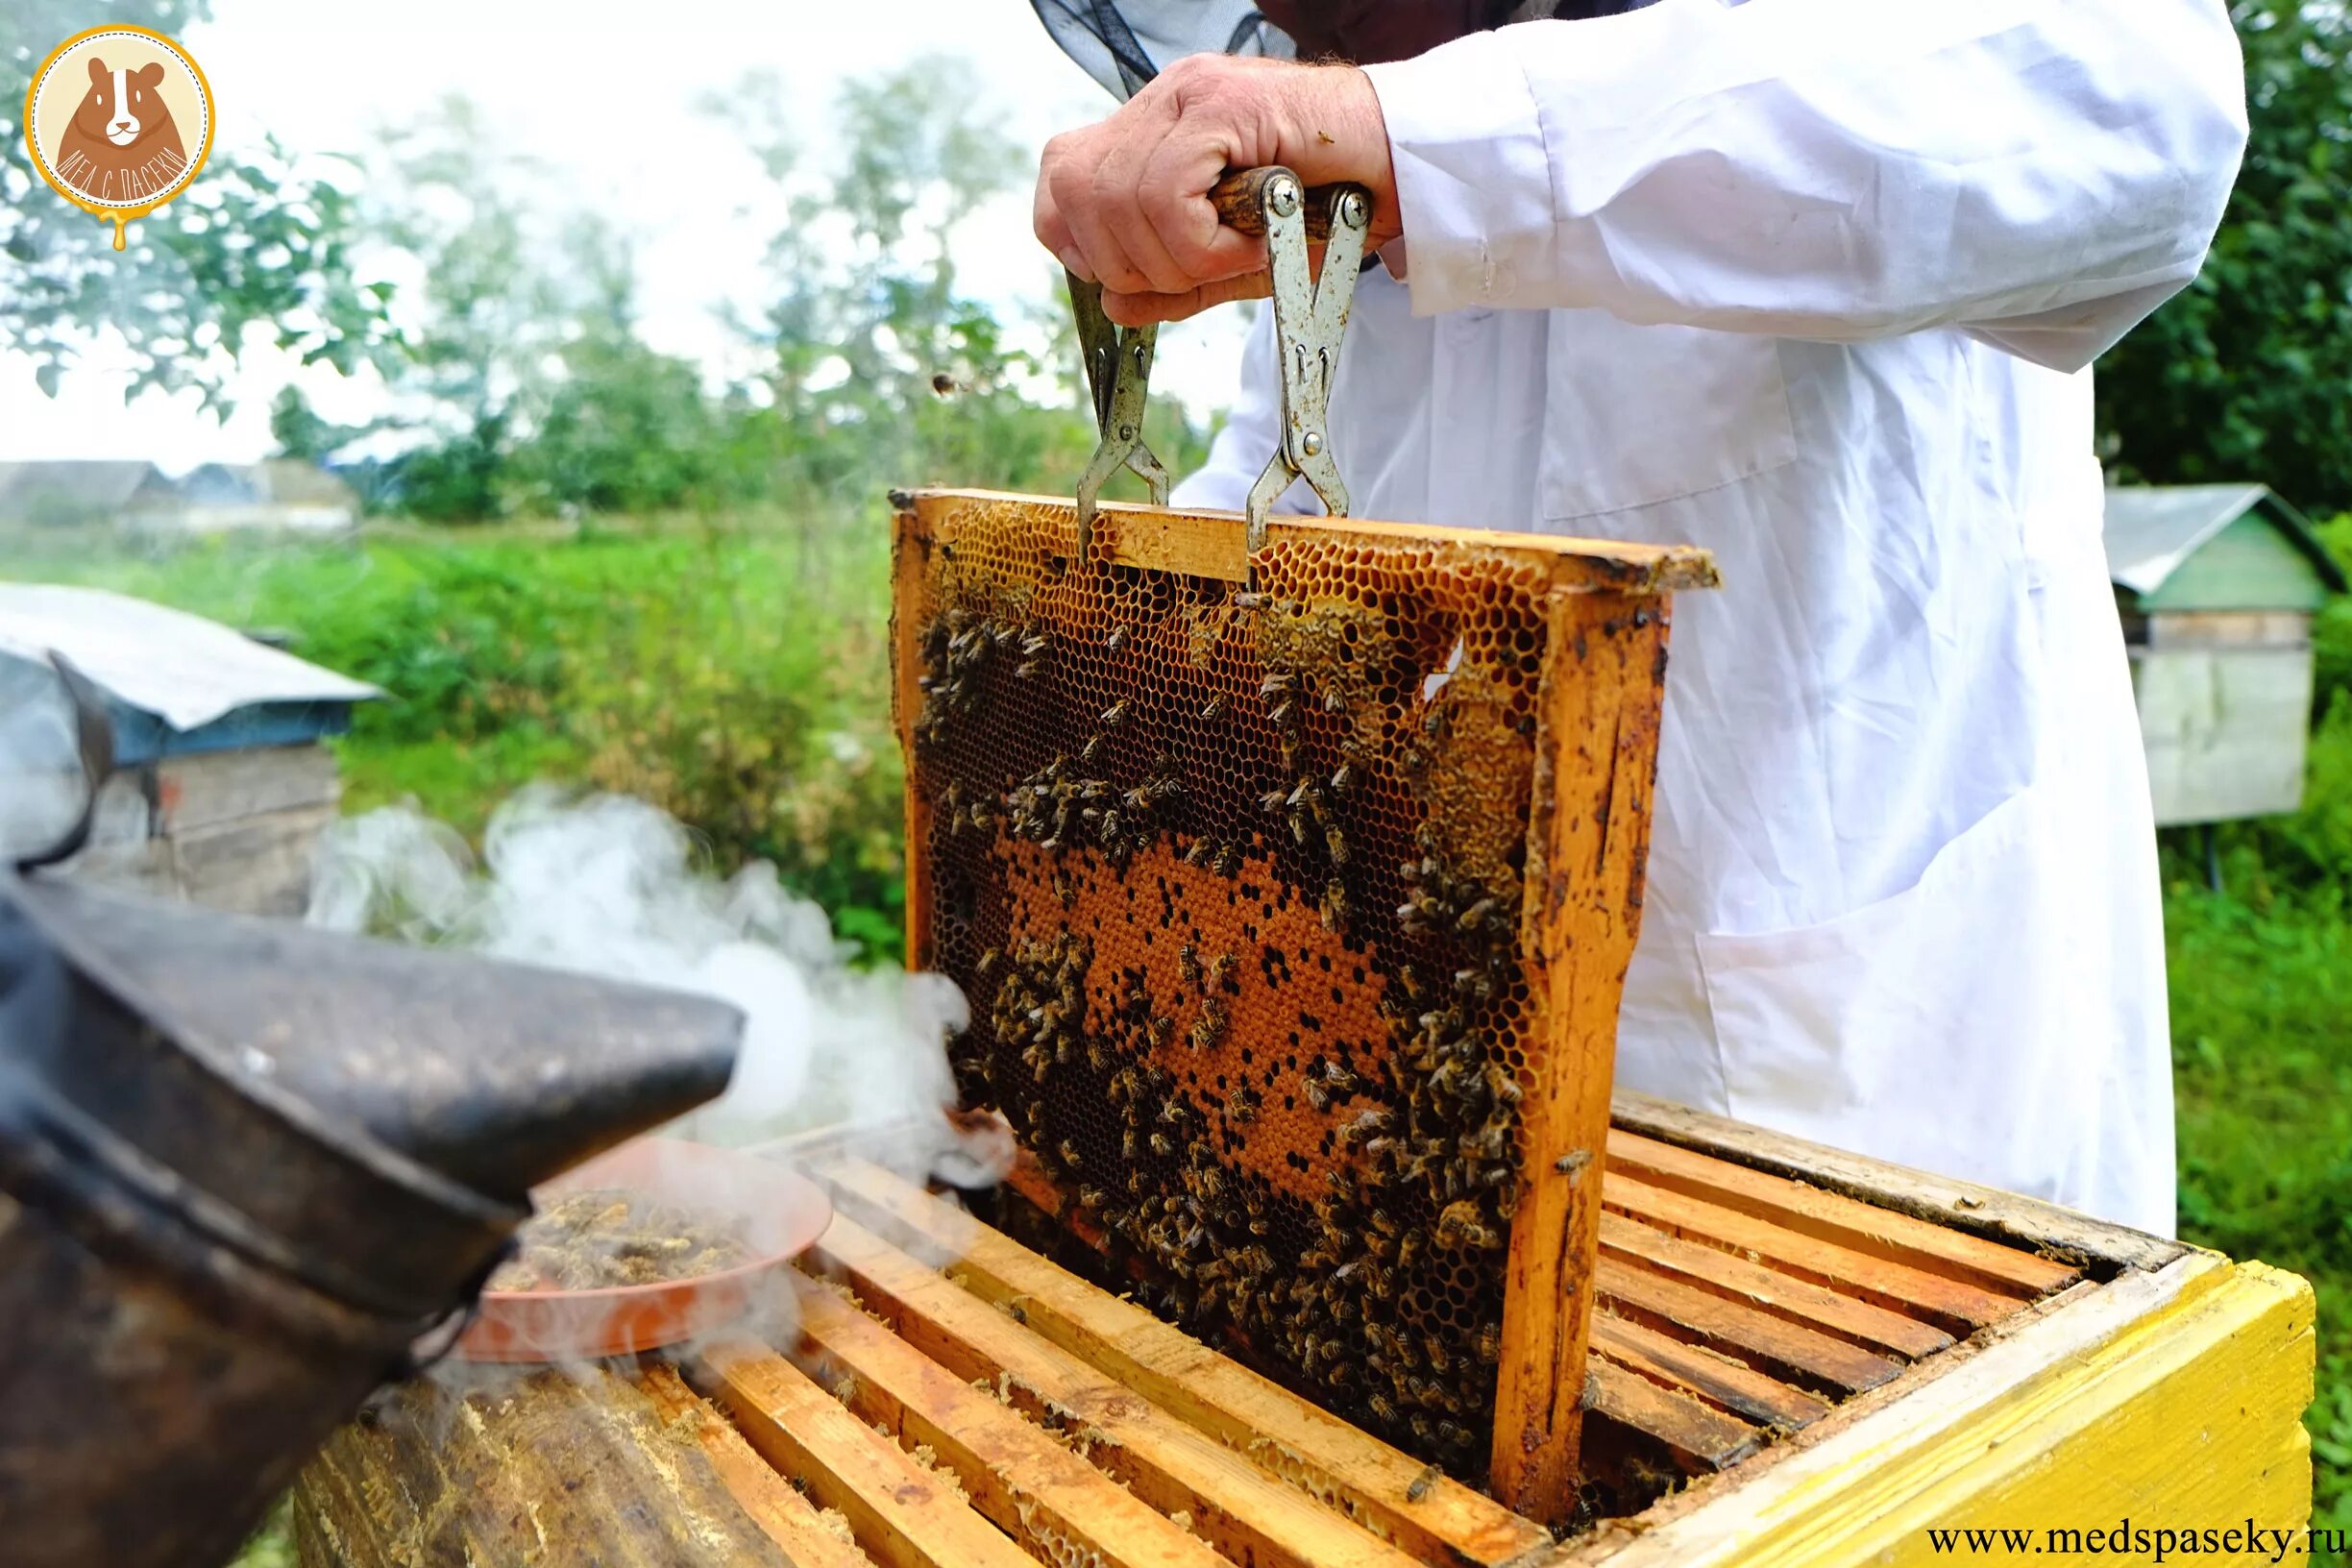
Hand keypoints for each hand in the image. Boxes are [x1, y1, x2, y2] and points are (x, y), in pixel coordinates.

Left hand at [1035, 55, 1401, 325]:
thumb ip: (1173, 282)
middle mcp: (1165, 100)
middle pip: (1078, 192)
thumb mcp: (1236, 262)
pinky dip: (1202, 241)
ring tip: (1237, 258)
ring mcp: (1191, 94)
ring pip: (1119, 198)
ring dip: (1176, 257)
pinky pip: (1167, 192)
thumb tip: (1113, 303)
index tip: (1137, 276)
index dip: (1082, 242)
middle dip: (1129, 262)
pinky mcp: (1223, 102)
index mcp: (1157, 128)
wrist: (1409, 172)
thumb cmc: (1332, 210)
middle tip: (1199, 275)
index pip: (1063, 179)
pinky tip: (1248, 245)